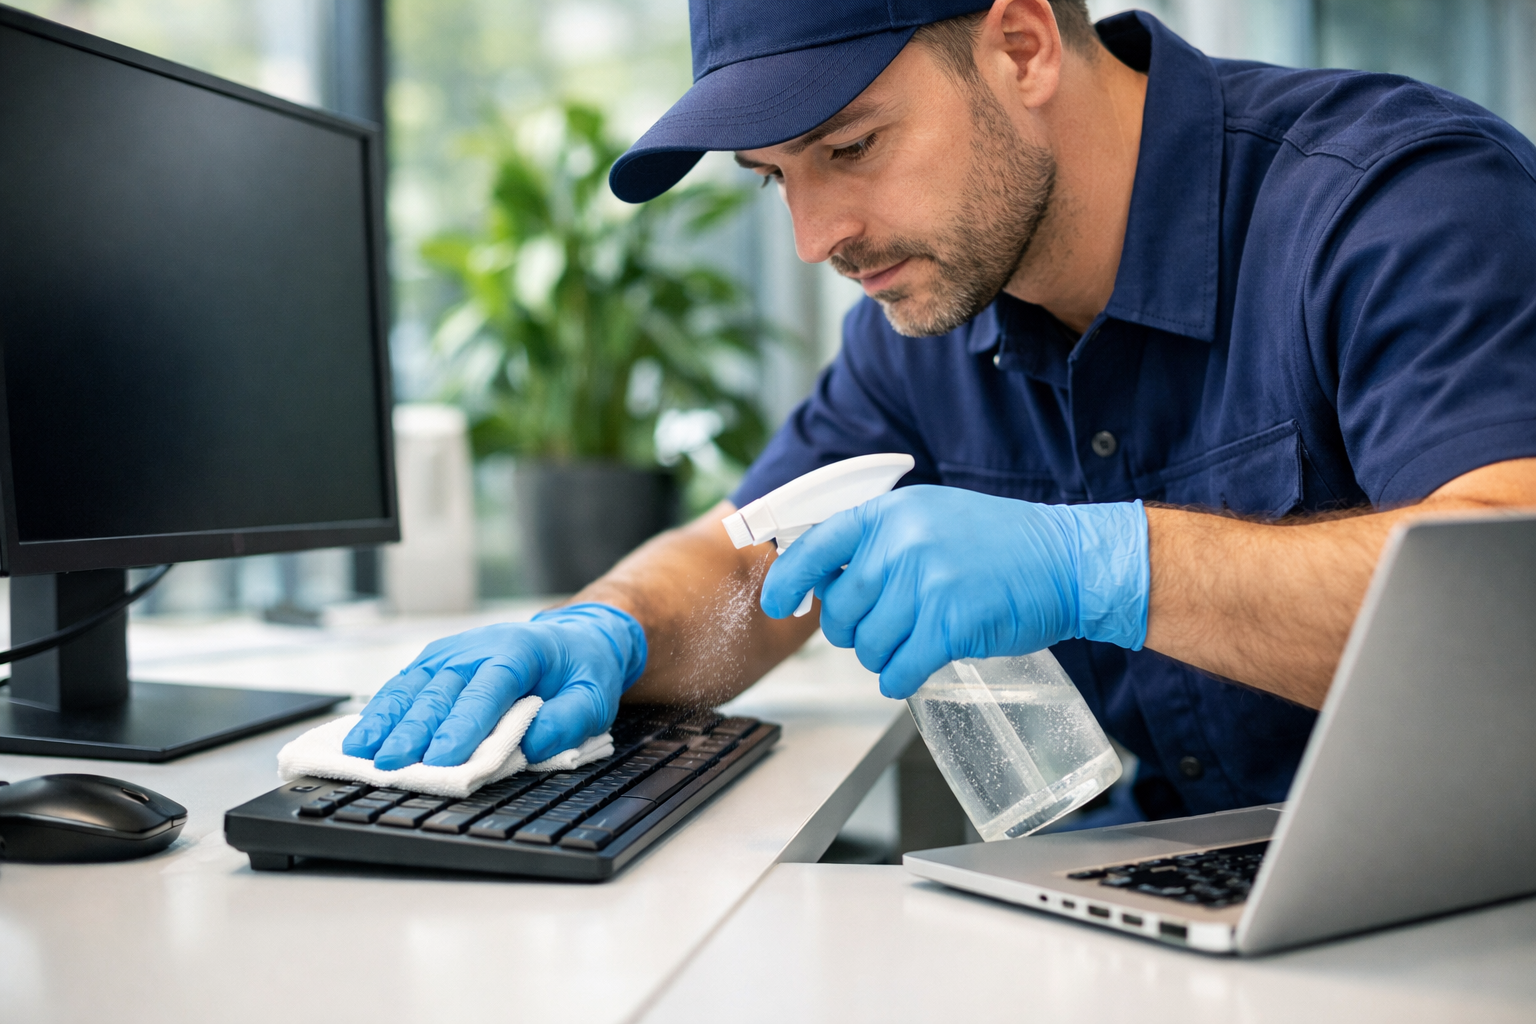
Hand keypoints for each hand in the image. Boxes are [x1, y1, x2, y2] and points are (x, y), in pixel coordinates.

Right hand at [341, 603, 646, 768]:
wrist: (573, 639)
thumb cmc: (581, 671)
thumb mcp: (594, 698)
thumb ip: (567, 721)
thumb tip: (529, 746)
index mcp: (520, 651)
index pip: (487, 691)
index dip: (462, 726)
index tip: (442, 759)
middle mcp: (478, 647)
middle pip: (440, 691)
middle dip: (413, 731)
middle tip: (391, 765)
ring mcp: (451, 653)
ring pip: (413, 687)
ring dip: (386, 721)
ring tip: (361, 752)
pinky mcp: (434, 663)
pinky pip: (404, 686)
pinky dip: (381, 710)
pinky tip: (362, 734)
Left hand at [759, 486, 1147, 698]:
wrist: (1066, 560)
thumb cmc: (998, 544)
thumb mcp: (929, 518)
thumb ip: (878, 542)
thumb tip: (823, 581)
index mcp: (890, 514)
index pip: (816, 547)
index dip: (787, 581)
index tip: (777, 604)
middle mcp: (902, 545)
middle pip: (841, 611)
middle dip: (855, 631)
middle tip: (886, 627)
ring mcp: (927, 584)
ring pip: (868, 646)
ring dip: (883, 656)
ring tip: (913, 642)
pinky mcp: (950, 624)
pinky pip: (899, 670)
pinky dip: (900, 679)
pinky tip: (916, 669)